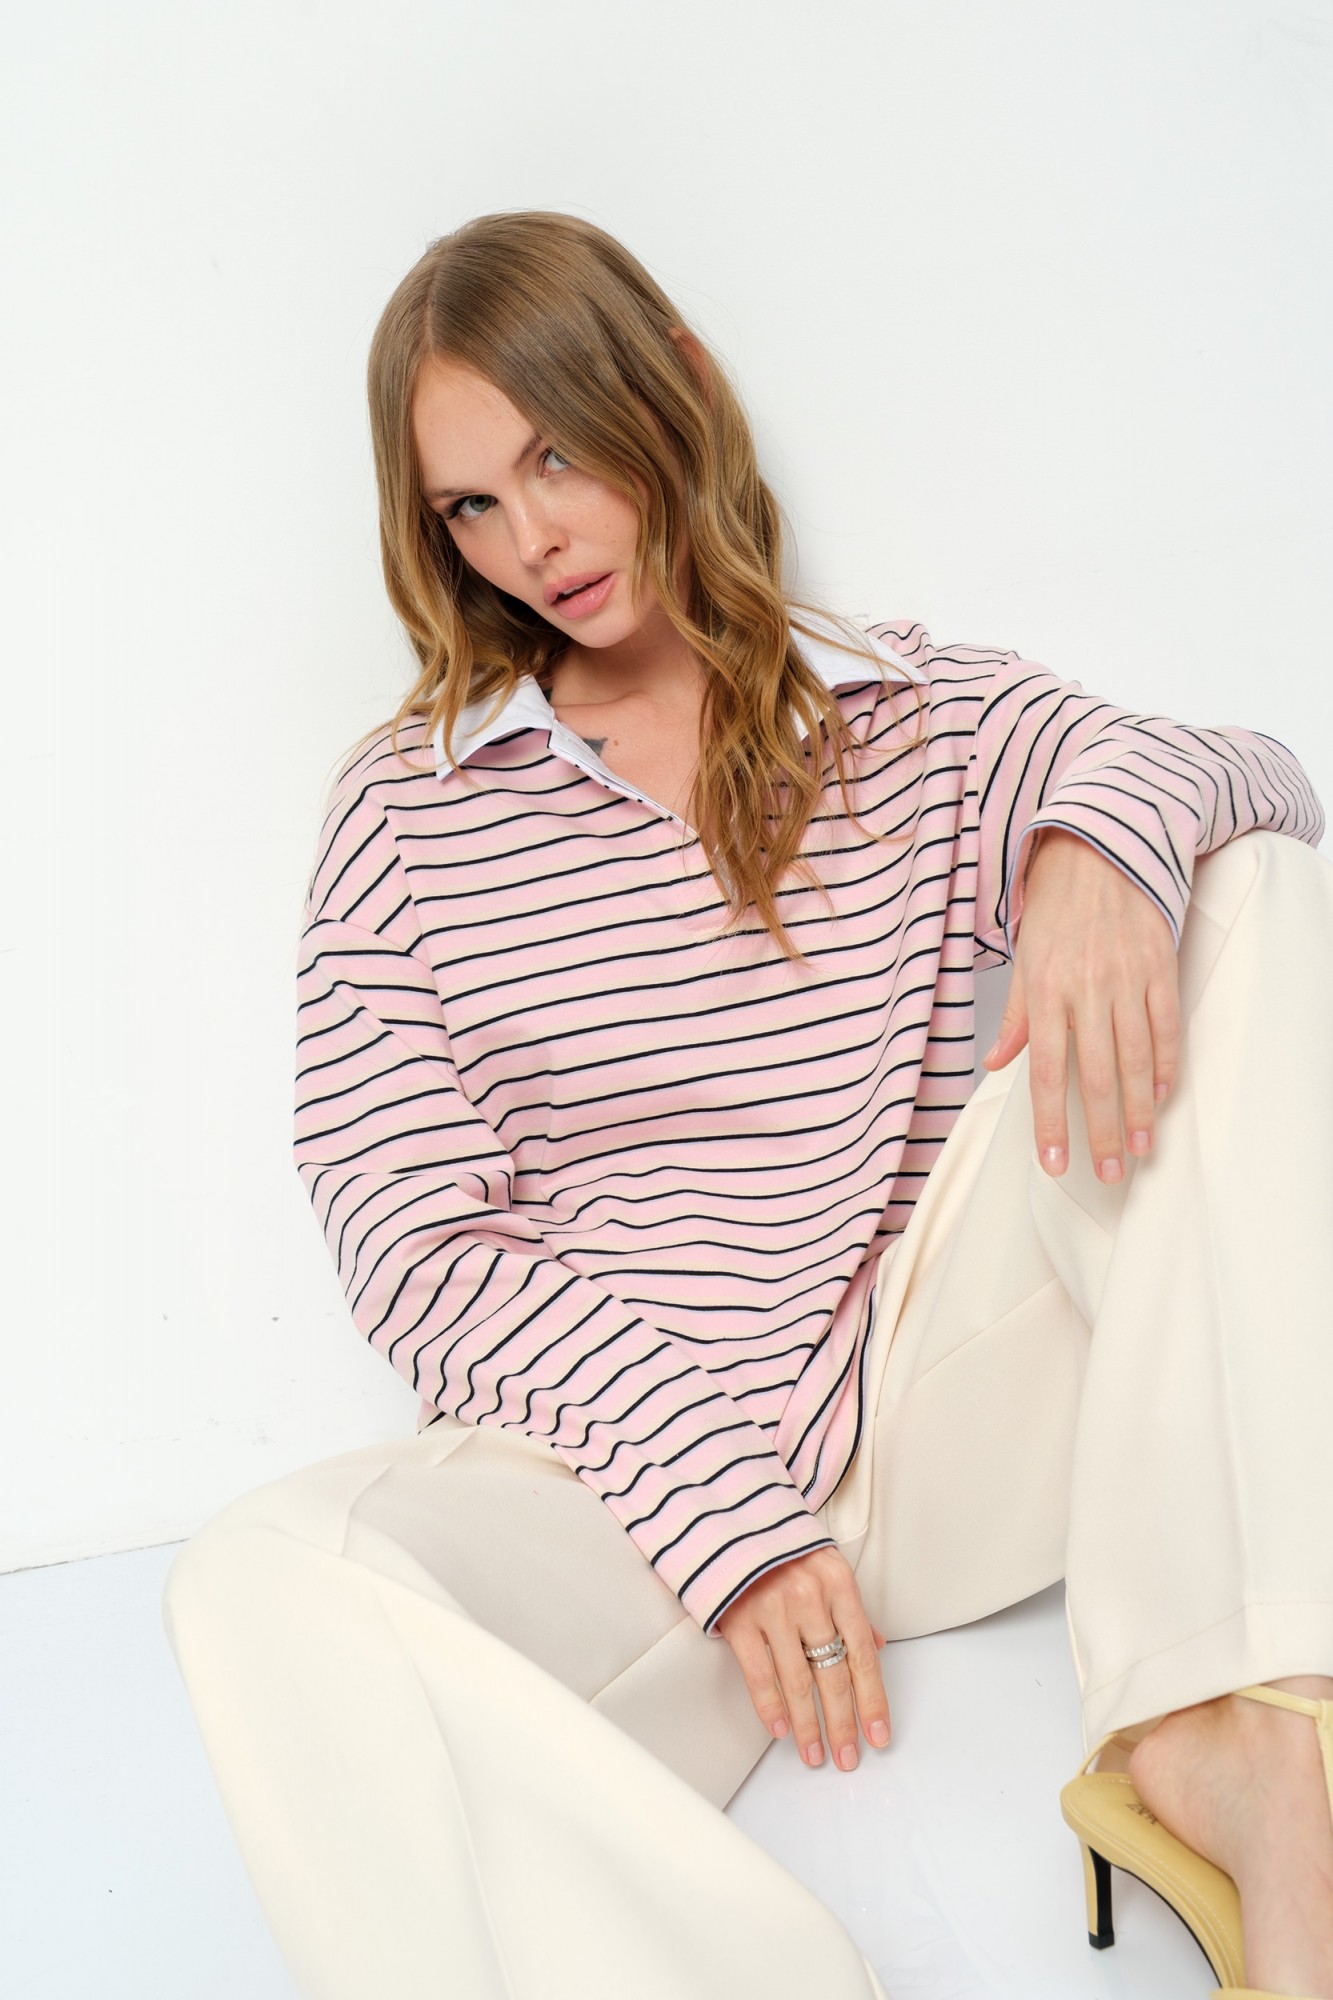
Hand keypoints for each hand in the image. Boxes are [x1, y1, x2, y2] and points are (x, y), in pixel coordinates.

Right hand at [714, 1546, 889, 1770]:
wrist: (730, 1518)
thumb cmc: (784, 1546)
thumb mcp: (826, 1567)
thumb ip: (850, 1609)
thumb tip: (874, 1647)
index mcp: (839, 1584)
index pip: (863, 1654)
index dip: (873, 1700)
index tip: (878, 1735)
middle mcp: (809, 1597)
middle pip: (833, 1675)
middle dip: (842, 1723)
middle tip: (848, 1757)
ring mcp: (772, 1608)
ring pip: (797, 1681)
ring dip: (808, 1726)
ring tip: (815, 1755)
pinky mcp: (738, 1618)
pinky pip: (758, 1674)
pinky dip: (770, 1707)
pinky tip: (781, 1730)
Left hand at [982, 828, 1180, 1180]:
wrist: (1102, 848)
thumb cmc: (1057, 907)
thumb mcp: (1024, 958)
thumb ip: (1015, 1016)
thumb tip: (997, 1065)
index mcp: (1045, 990)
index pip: (1045, 1073)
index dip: (1050, 1124)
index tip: (1056, 1164)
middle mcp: (1087, 989)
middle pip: (1095, 1077)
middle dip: (1100, 1133)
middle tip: (1108, 1174)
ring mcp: (1128, 980)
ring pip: (1135, 1060)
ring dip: (1136, 1112)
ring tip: (1137, 1149)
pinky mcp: (1161, 968)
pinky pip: (1166, 1028)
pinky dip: (1164, 1066)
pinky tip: (1159, 1097)